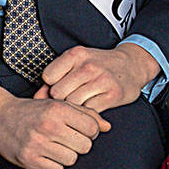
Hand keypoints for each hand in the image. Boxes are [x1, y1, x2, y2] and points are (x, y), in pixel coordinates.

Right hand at [0, 85, 109, 168]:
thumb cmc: (33, 111)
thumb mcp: (58, 105)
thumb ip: (85, 114)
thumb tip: (107, 127)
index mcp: (58, 109)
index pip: (92, 128)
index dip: (90, 132)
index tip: (80, 130)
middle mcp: (49, 126)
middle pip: (85, 146)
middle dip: (79, 144)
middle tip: (67, 140)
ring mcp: (38, 144)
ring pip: (72, 160)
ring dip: (66, 156)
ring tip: (55, 147)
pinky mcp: (29, 160)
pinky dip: (54, 166)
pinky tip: (46, 155)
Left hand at [36, 42, 159, 111]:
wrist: (131, 65)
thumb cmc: (98, 65)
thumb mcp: (76, 63)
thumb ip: (55, 78)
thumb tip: (36, 99)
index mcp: (76, 54)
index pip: (48, 78)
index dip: (51, 86)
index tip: (60, 86)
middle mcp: (88, 66)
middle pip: (59, 93)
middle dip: (61, 99)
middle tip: (70, 98)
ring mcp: (102, 80)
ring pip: (73, 104)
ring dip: (75, 108)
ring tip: (81, 102)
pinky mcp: (113, 95)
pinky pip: (89, 112)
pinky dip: (87, 114)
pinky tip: (92, 106)